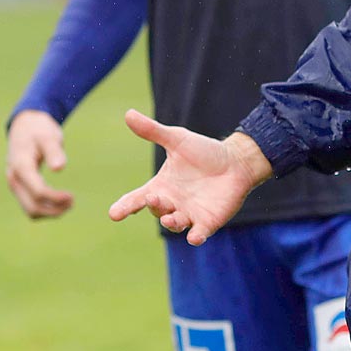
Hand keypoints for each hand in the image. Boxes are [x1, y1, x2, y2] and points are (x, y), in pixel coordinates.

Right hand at [7, 109, 73, 218]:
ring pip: (30, 210)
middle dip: (54, 210)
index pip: (38, 191)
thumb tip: (59, 168)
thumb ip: (53, 151)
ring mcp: (15, 184)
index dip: (56, 198)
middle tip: (72, 202)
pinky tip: (59, 201)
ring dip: (49, 212)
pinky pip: (30, 205)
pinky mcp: (19, 187)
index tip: (71, 196)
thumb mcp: (48, 136)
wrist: (25, 125)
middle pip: (32, 206)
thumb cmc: (38, 129)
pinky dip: (45, 208)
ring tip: (68, 204)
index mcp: (21, 166)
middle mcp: (14, 178)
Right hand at [107, 112, 269, 244]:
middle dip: (153, 206)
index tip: (114, 213)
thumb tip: (128, 114)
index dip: (125, 206)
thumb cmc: (204, 152)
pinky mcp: (208, 221)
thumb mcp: (177, 140)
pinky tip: (194, 237)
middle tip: (152, 198)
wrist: (236, 161)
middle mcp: (173, 203)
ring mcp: (190, 214)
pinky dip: (196, 237)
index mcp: (161, 186)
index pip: (138, 199)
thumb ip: (153, 131)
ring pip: (175, 224)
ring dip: (171, 222)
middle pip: (156, 210)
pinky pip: (199, 233)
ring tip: (169, 218)